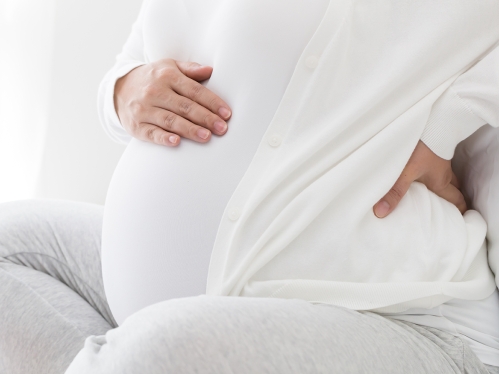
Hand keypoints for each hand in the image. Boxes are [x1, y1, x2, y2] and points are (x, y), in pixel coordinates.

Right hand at [113, 58, 231, 145]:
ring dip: (189, 129)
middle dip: (205, 118)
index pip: (194, 90)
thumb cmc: (152, 79)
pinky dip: (163, 138)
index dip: (212, 102)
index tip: (226, 113)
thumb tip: (210, 70)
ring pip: (170, 121)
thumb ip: (190, 69)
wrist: (118, 89)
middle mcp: (155, 92)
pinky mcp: (136, 125)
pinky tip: (176, 142)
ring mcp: (144, 109)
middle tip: (222, 128)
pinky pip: (151, 132)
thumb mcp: (169, 67)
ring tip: (206, 136)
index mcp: (167, 76)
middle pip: (185, 107)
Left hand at [373, 141, 466, 217]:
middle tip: (446, 209)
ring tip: (432, 194)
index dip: (459, 210)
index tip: (457, 219)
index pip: (456, 200)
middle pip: (454, 189)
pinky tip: (421, 174)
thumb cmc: (420, 148)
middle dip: (452, 199)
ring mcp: (440, 160)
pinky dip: (433, 172)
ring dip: (442, 185)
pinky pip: (438, 165)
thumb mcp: (405, 173)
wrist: (429, 122)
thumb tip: (382, 212)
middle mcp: (444, 172)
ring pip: (447, 176)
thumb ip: (394, 192)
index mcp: (440, 182)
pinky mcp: (433, 150)